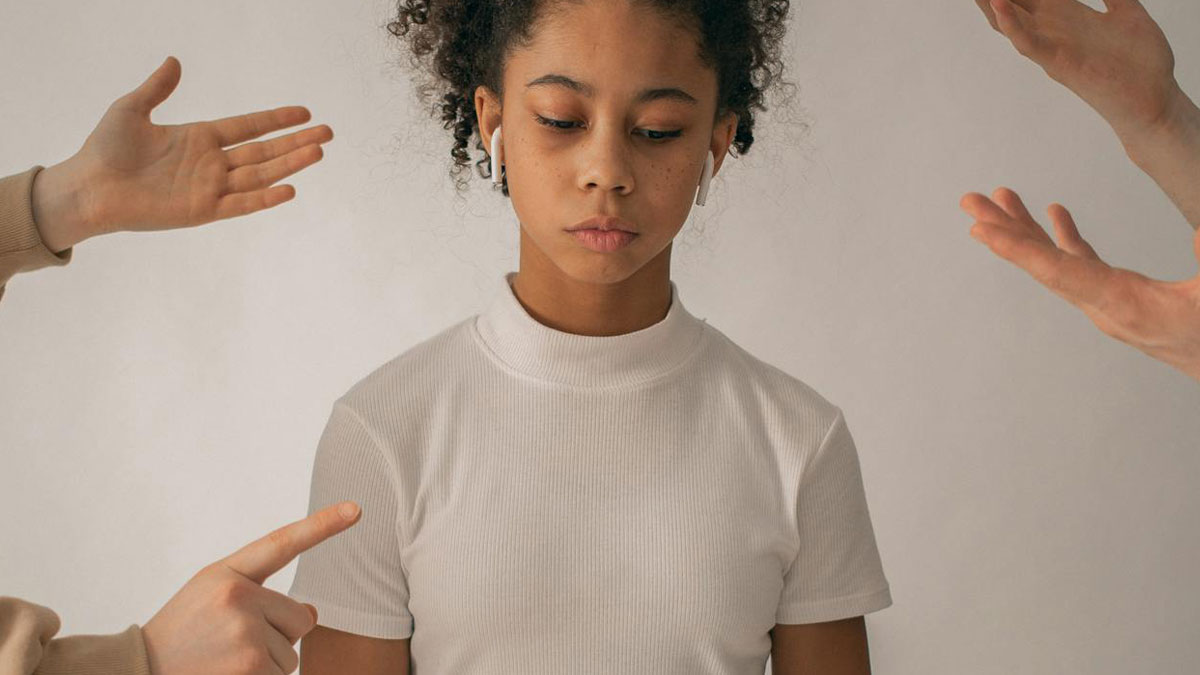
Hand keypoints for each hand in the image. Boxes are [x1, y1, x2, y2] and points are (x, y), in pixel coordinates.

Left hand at [50, 56, 332, 245]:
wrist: (89, 188)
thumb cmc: (105, 149)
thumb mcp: (131, 109)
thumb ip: (157, 88)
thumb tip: (176, 62)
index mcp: (199, 138)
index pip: (249, 127)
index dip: (276, 120)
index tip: (304, 113)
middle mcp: (211, 164)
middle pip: (264, 151)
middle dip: (296, 142)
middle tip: (328, 133)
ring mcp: (210, 188)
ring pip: (261, 175)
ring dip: (290, 164)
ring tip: (318, 152)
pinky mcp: (203, 211)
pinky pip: (241, 204)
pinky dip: (265, 198)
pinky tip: (290, 189)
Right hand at [141, 501, 360, 674]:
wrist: (140, 670)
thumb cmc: (182, 635)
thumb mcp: (212, 599)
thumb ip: (263, 598)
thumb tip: (313, 613)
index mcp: (227, 573)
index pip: (283, 543)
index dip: (323, 525)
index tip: (355, 508)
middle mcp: (237, 596)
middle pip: (301, 619)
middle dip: (279, 636)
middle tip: (232, 643)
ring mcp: (245, 631)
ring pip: (292, 653)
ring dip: (267, 664)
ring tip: (224, 660)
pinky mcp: (250, 665)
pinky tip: (228, 674)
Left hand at [961, 187, 1199, 381]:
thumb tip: (1198, 234)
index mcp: (1123, 305)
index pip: (1059, 274)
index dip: (1018, 250)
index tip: (980, 231)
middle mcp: (1104, 306)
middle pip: (1042, 265)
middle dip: (1005, 230)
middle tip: (971, 200)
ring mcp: (1108, 304)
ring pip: (1056, 263)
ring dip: (1026, 230)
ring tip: (1001, 198)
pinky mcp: (1120, 299)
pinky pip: (1080, 266)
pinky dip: (1064, 239)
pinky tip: (1053, 213)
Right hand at [974, 0, 1181, 141]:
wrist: (1153, 102)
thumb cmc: (1142, 65)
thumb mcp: (1128, 15)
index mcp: (1068, 17)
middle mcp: (1054, 32)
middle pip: (1010, 6)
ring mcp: (1053, 48)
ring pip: (1009, 23)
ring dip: (992, 4)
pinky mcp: (1060, 65)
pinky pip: (1029, 44)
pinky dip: (1013, 26)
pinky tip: (1000, 5)